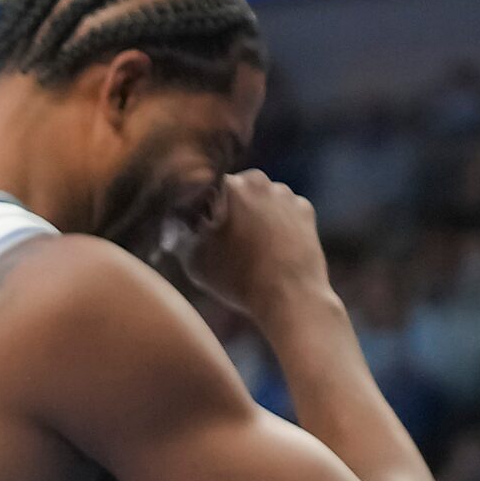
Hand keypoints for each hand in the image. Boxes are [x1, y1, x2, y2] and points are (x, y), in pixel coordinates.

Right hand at [182, 171, 330, 322]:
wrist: (290, 297)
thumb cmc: (237, 278)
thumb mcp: (192, 258)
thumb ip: (178, 233)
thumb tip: (173, 224)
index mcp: (231, 186)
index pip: (204, 188)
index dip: (197, 209)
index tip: (196, 228)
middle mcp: (261, 183)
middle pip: (235, 190)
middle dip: (227, 208)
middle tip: (222, 237)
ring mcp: (288, 196)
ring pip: (260, 199)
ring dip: (252, 214)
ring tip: (247, 245)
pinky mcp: (307, 212)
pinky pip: (283, 211)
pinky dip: (275, 223)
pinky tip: (269, 247)